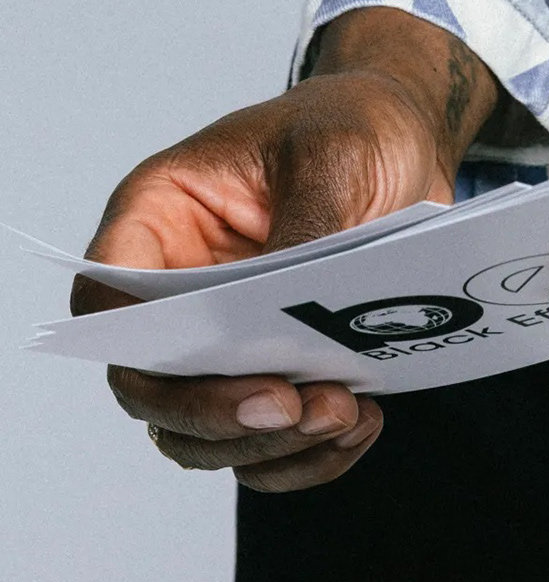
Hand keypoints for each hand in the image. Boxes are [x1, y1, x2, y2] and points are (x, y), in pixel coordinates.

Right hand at [79, 8, 499, 493]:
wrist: (406, 140)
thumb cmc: (350, 125)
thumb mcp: (335, 149)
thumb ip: (308, 222)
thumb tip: (295, 310)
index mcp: (160, 217)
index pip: (108, 300)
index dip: (136, 348)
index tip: (211, 367)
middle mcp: (176, 290)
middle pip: (153, 386)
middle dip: (218, 413)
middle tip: (293, 407)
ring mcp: (221, 340)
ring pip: (206, 434)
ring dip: (269, 446)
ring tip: (342, 415)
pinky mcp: (274, 371)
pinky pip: (268, 445)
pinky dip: (308, 456)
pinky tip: (359, 426)